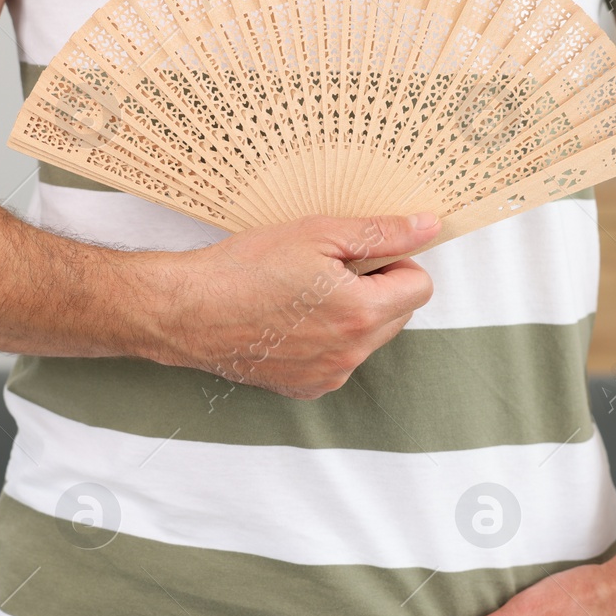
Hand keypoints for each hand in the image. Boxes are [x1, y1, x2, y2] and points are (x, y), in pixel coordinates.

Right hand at [144, 212, 440, 399]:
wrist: (189, 310)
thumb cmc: (244, 269)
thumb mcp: (317, 234)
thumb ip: (381, 233)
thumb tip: (427, 227)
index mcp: (360, 312)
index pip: (420, 287)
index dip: (396, 263)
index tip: (363, 255)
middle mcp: (350, 353)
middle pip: (398, 314)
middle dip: (377, 289)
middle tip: (330, 270)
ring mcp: (329, 375)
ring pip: (369, 338)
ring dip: (353, 314)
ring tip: (305, 294)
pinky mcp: (307, 388)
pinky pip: (339, 359)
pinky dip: (328, 339)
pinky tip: (292, 320)